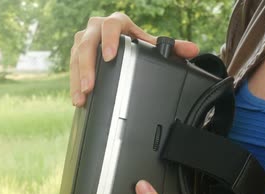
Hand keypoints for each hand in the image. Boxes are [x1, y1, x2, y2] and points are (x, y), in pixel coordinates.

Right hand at [70, 12, 199, 106]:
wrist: (118, 42)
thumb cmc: (136, 43)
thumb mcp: (151, 45)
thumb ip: (172, 48)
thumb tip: (193, 50)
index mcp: (117, 22)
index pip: (111, 26)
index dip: (110, 40)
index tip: (110, 57)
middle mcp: (97, 27)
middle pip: (87, 43)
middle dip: (87, 66)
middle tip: (91, 86)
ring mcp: (83, 39)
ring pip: (76, 56)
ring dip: (77, 78)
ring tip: (82, 97)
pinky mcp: (75, 53)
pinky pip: (71, 67)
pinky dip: (74, 84)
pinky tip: (78, 99)